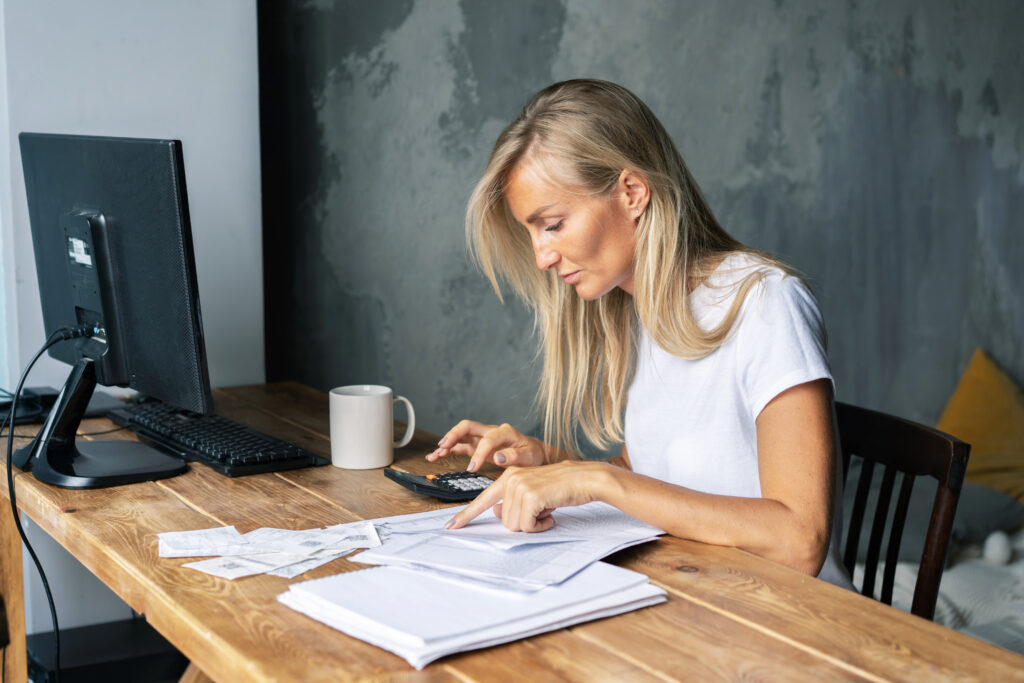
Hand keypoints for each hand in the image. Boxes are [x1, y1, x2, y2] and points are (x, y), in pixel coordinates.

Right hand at [425, 420, 547, 471]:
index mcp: (505, 432)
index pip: (487, 439)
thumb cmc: (532, 455)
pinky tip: (436, 456)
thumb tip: (499, 458)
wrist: (534, 453)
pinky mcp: (478, 446)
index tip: (472, 469)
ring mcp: (482, 437)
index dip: (479, 454)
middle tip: (444, 446)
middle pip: (468, 426)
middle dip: (454, 435)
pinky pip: (460, 446)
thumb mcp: (530, 457)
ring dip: (447, 443)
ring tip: (435, 454)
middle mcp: (491, 431)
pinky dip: (448, 450)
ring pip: (461, 435)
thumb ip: (515, 456)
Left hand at [445, 460, 614, 531]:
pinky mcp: (530, 495)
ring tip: (546, 509)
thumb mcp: (532, 493)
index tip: (451, 526)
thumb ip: (513, 502)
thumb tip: (500, 514)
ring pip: (515, 525)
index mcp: (508, 476)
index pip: (482, 499)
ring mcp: (519, 486)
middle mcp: (510, 479)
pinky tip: (550, 512)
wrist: (583, 478)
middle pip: (504, 520)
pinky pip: (528, 525)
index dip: (466, 515)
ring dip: (533, 524)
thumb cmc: (560, 487)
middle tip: (540, 511)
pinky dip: (540, 525)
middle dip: (524, 522)